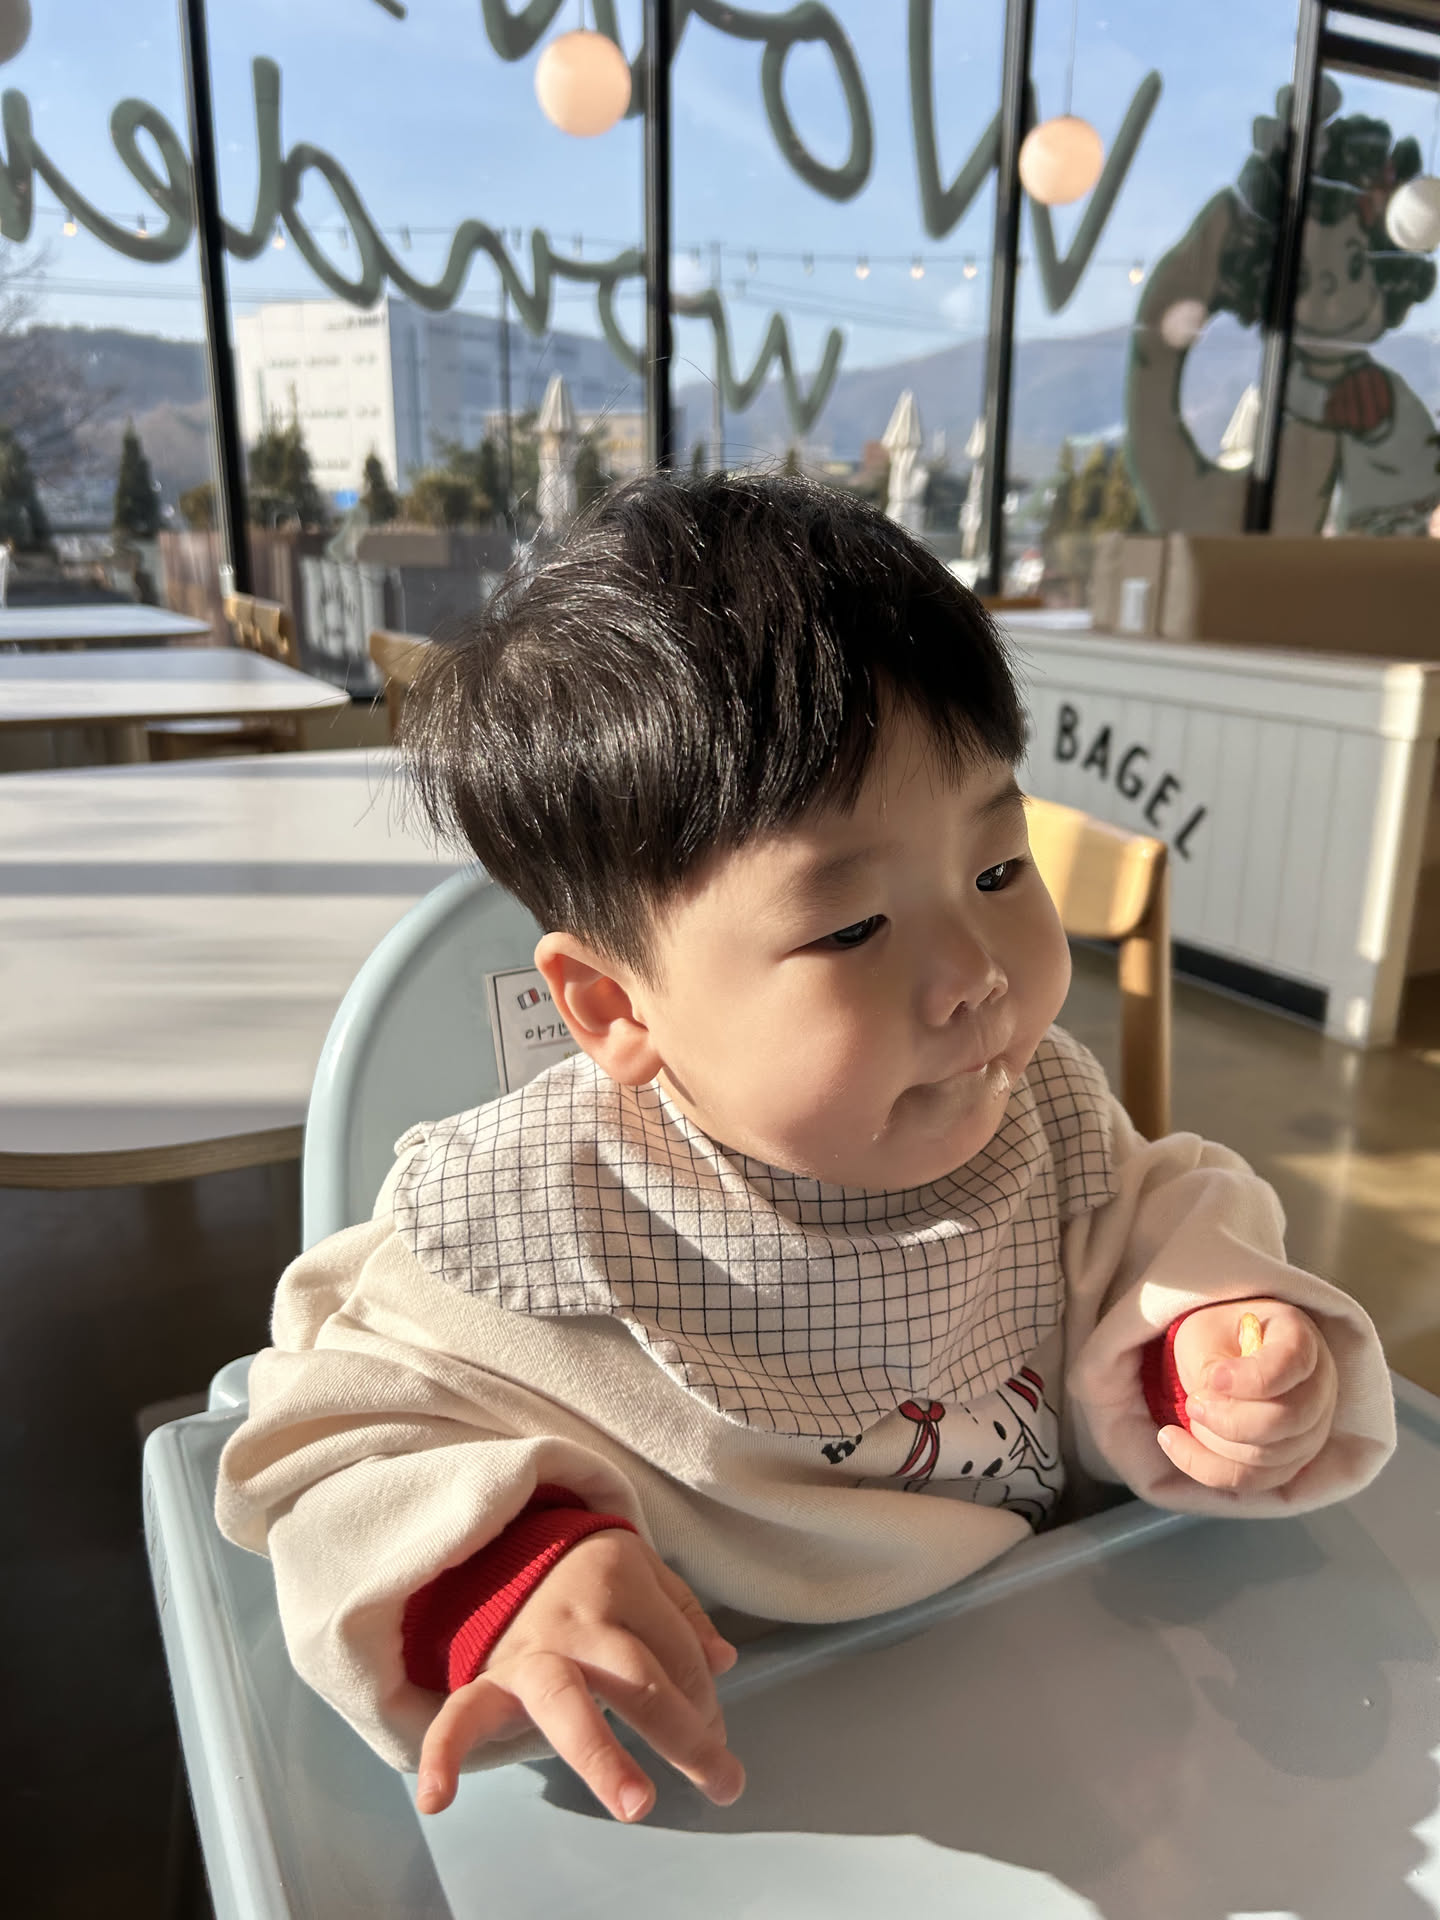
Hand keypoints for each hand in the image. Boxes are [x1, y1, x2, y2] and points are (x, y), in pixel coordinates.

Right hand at [415, 1528, 742, 1821]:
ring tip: (638, 1804)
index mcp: (620, 1578)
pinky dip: (444, 1754)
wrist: (500, 1549)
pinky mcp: (487, 1679)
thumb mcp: (642, 1572)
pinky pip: (460, 1714)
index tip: (713, 1733)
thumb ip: (683, 1616)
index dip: (705, 1700)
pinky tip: (438, 1799)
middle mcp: (577, 1616)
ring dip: (603, 1755)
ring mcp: (530, 1649)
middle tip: (723, 1779)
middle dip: (684, 1734)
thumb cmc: (586, 1576)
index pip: (678, 1653)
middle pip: (638, 1679)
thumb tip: (723, 1662)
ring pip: (566, 1699)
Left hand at [1158, 1298, 1337, 1494]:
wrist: (1224, 1354)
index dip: (1252, 1378)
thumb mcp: (1206, 1333)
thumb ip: (1212, 1365)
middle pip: (1287, 1420)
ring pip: (1266, 1456)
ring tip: (1189, 1411)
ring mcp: (1310, 1431)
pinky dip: (1206, 1466)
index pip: (1292, 1364)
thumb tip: (1214, 1404)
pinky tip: (1173, 1442)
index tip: (1214, 1378)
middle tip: (1193, 1402)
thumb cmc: (1218, 1337)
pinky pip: (1250, 1479)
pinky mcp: (1288, 1462)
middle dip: (1229, 1419)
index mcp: (1301, 1341)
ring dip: (1214, 1441)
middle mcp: (1317, 1389)